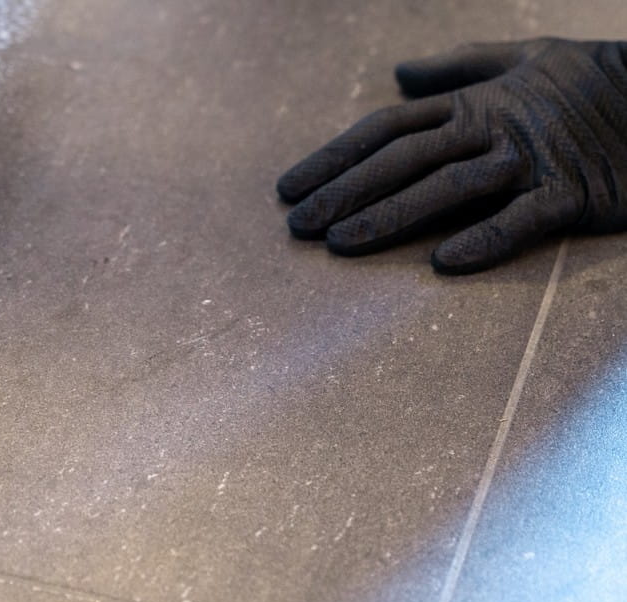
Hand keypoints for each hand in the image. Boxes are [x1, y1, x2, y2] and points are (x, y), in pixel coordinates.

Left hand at [277, 38, 626, 272]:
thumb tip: (399, 74)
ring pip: (450, 187)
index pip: (387, 128)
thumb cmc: (593, 80)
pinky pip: (523, 219)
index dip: (335, 157)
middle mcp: (492, 128)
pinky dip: (486, 238)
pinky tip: (444, 262)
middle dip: (346, 192)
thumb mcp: (524, 57)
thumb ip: (458, 67)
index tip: (289, 189)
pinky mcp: (573, 193)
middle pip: (404, 159)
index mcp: (475, 102)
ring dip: (392, 215)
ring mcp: (531, 161)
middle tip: (297, 226)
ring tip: (342, 243)